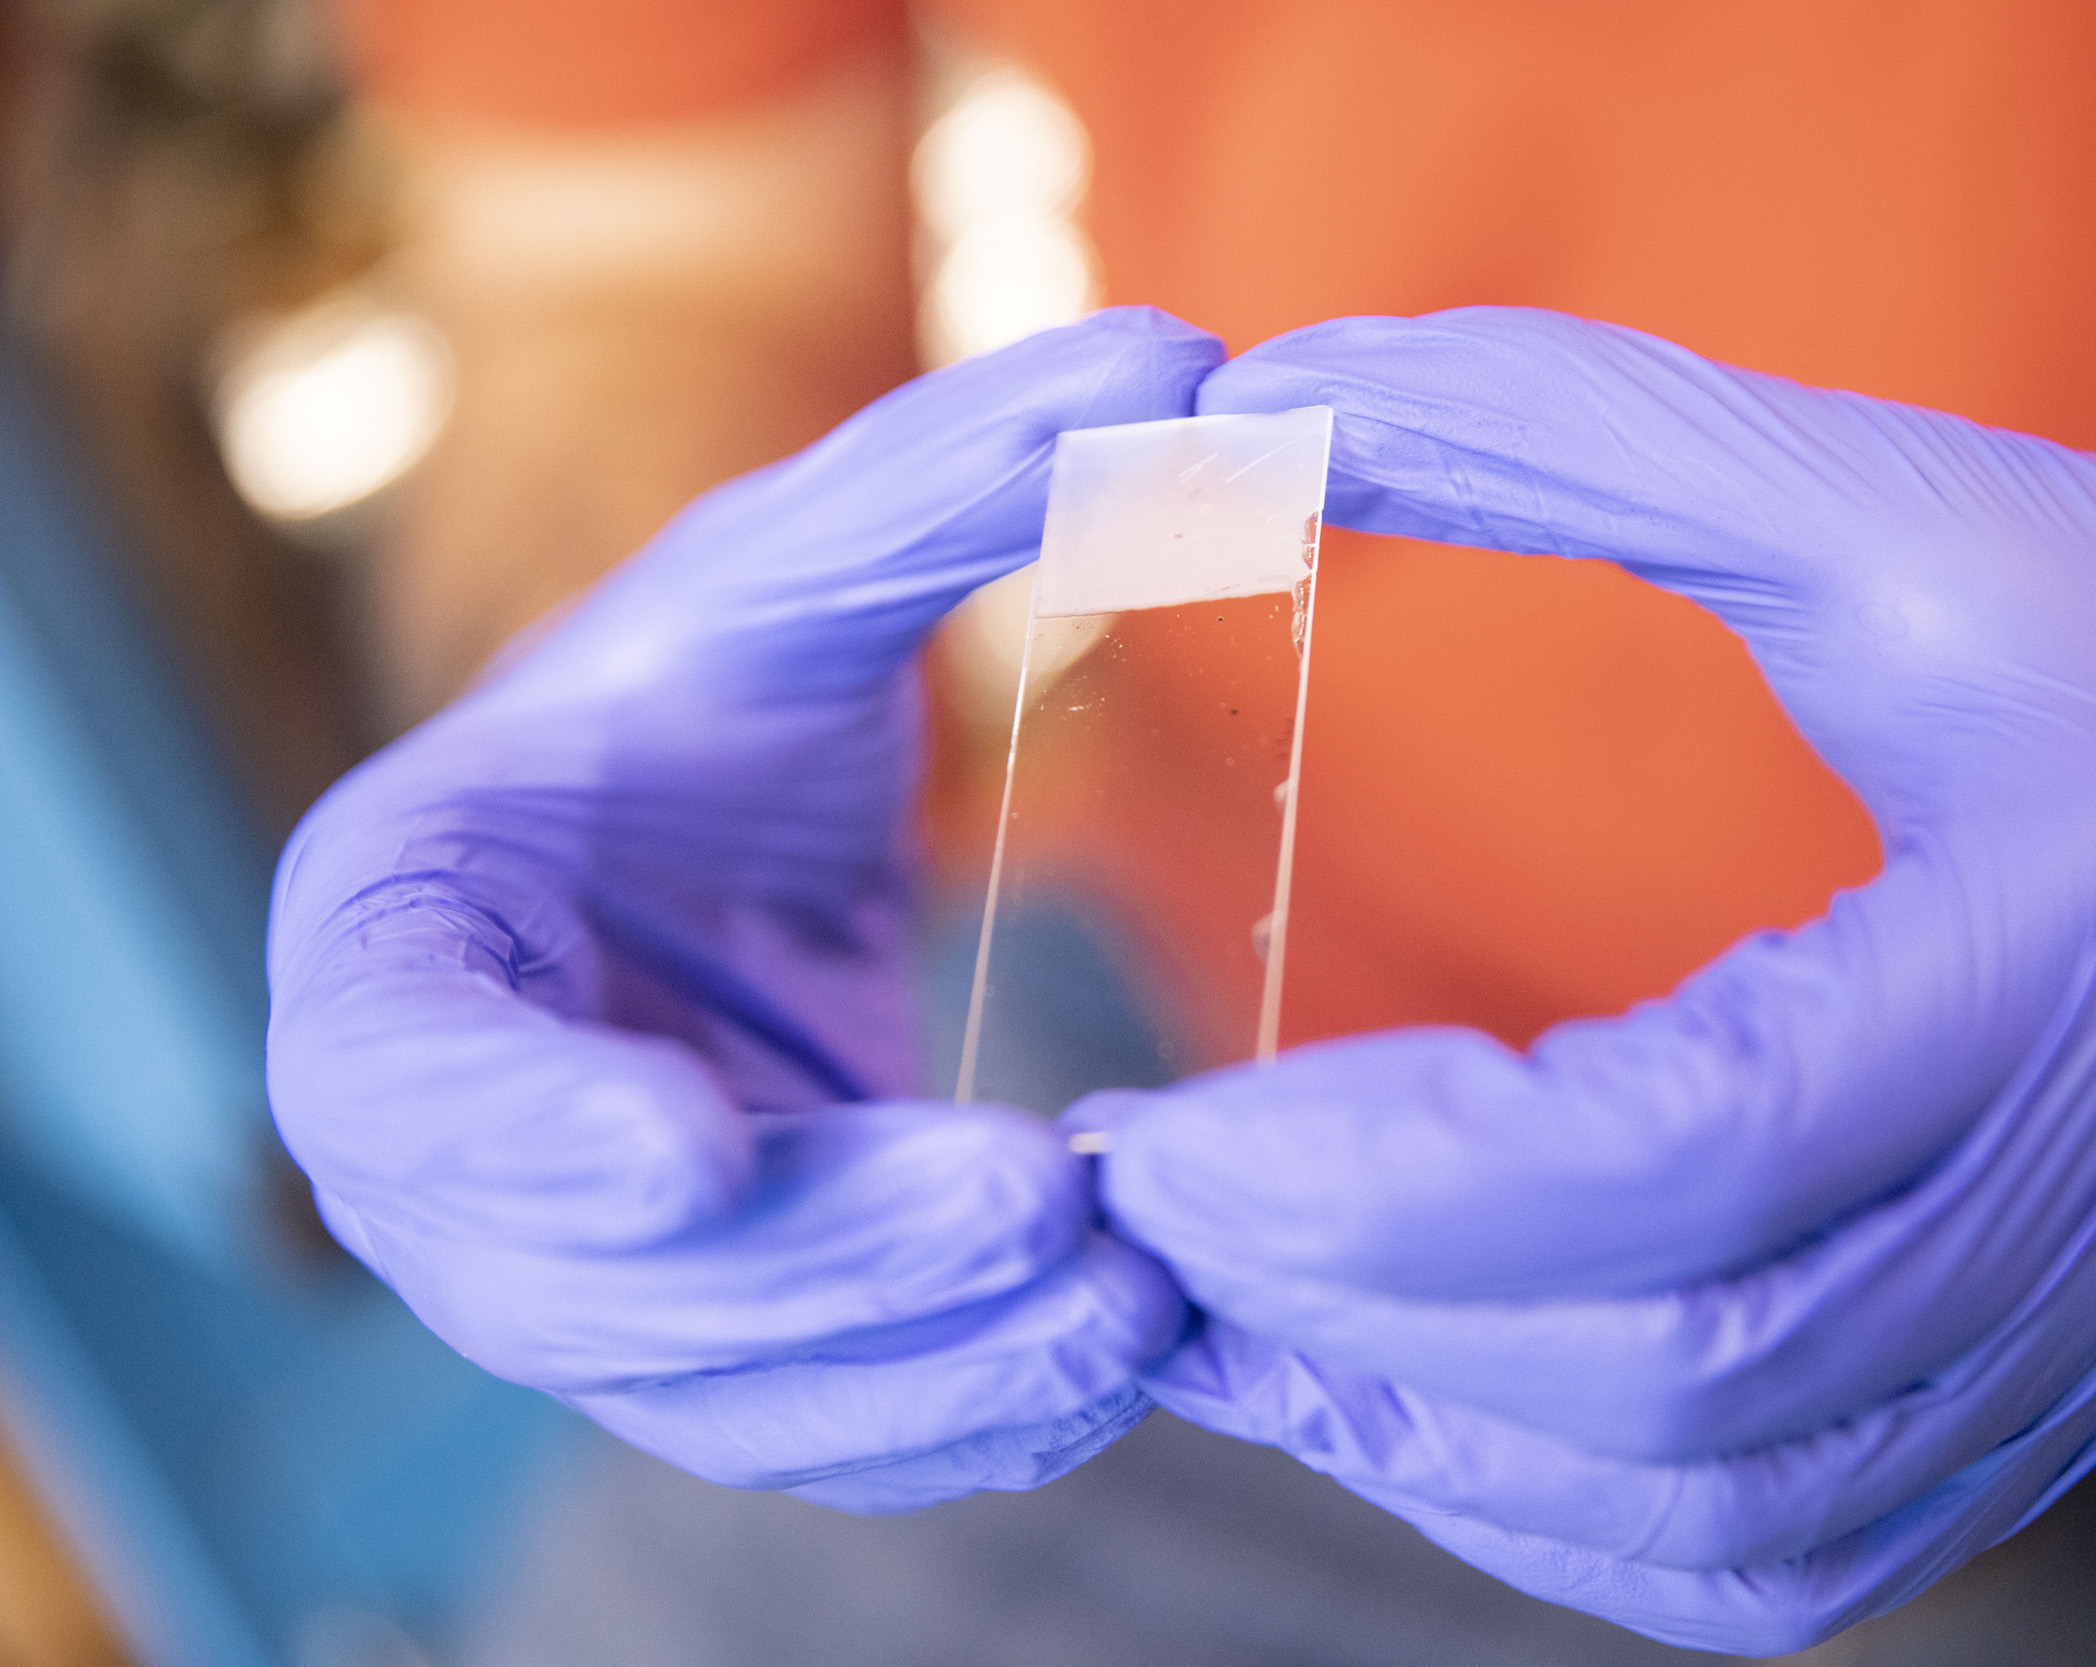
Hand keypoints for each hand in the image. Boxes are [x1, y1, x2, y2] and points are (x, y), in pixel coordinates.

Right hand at [267, 309, 1222, 1511]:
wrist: (686, 858)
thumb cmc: (693, 707)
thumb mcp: (787, 586)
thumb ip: (946, 482)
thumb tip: (1181, 347)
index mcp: (398, 945)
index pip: (411, 1072)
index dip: (525, 1128)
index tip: (685, 1152)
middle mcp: (451, 1152)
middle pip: (593, 1275)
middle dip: (822, 1259)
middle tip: (1038, 1206)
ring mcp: (570, 1277)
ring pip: (724, 1389)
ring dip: (926, 1363)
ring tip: (1134, 1299)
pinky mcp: (704, 1350)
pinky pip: (813, 1428)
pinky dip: (957, 1411)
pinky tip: (1114, 1355)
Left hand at [1072, 308, 2095, 1649]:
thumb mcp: (1883, 499)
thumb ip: (1569, 434)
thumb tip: (1269, 396)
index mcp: (2073, 955)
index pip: (1695, 1147)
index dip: (1385, 1172)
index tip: (1156, 1126)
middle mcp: (2093, 1207)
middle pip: (1678, 1370)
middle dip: (1354, 1309)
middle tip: (1141, 1207)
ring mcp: (2073, 1352)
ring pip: (1707, 1504)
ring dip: (1423, 1430)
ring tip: (1223, 1307)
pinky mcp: (2030, 1416)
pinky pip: (1759, 1552)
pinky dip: (1546, 1502)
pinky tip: (1401, 1391)